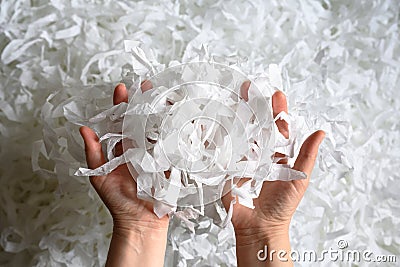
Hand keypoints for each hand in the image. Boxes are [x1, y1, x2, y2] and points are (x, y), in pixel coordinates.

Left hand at [80, 83, 167, 266]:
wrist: (140, 222)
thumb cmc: (118, 201)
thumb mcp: (100, 176)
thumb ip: (93, 153)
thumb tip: (84, 129)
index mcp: (124, 148)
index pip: (122, 121)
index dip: (122, 104)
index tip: (123, 88)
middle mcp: (141, 148)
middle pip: (143, 120)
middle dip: (145, 102)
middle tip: (147, 85)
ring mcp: (157, 154)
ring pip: (160, 129)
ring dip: (163, 112)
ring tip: (165, 96)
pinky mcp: (170, 163)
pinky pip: (176, 145)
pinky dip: (180, 132)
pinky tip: (182, 119)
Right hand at [224, 84, 324, 265]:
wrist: (260, 225)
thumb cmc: (282, 205)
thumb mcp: (299, 178)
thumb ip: (307, 154)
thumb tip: (321, 132)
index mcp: (277, 154)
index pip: (277, 127)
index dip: (277, 110)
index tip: (276, 94)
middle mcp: (259, 153)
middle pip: (256, 125)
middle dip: (252, 106)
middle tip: (248, 88)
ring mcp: (242, 159)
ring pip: (240, 134)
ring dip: (236, 116)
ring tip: (234, 99)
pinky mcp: (227, 168)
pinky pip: (224, 150)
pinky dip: (220, 136)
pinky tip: (217, 122)